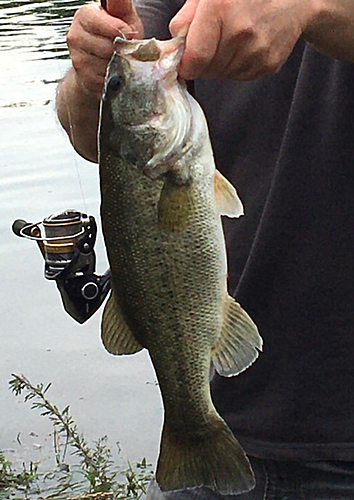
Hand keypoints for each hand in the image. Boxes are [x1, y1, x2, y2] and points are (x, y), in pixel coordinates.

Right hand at [67, 0, 143, 95]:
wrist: (101, 65)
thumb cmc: (115, 38)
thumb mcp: (123, 17)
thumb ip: (120, 4)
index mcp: (84, 15)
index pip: (108, 25)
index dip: (123, 31)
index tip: (129, 33)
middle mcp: (75, 35)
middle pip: (108, 46)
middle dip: (121, 50)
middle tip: (122, 49)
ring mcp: (77, 57)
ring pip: (107, 64)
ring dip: (118, 64)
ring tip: (117, 60)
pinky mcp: (83, 76)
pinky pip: (105, 78)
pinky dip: (113, 77)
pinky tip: (112, 72)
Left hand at [170, 0, 317, 79]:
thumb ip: (186, 19)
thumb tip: (176, 46)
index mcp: (221, 9)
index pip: (195, 58)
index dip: (186, 66)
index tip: (184, 63)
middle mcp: (241, 32)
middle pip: (207, 70)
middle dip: (203, 61)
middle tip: (212, 41)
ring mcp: (257, 50)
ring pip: (223, 75)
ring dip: (221, 63)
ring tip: (232, 39)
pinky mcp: (269, 63)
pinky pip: (240, 76)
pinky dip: (237, 66)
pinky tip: (246, 45)